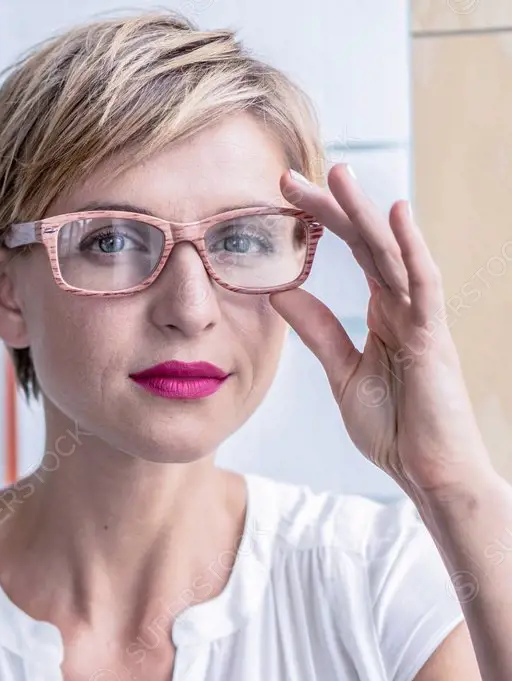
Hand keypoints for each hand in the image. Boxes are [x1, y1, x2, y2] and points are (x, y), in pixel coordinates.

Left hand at [269, 164, 492, 496]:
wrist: (428, 473)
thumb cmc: (395, 426)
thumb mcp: (343, 370)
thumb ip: (317, 329)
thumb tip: (279, 291)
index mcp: (385, 311)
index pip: (351, 251)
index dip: (319, 220)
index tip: (281, 195)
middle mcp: (405, 304)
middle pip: (365, 242)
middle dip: (330, 206)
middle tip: (288, 176)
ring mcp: (422, 317)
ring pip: (392, 252)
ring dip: (364, 212)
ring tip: (338, 174)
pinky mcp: (434, 337)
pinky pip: (424, 284)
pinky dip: (411, 248)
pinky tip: (396, 213)